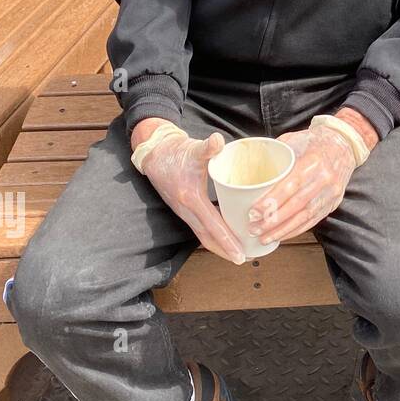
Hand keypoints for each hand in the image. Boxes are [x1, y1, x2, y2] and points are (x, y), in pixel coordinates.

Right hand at [138, 127, 244, 264]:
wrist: (155, 153)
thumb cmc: (176, 152)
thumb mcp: (194, 149)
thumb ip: (208, 147)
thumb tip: (219, 141)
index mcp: (191, 198)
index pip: (212, 225)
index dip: (227, 241)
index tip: (240, 254)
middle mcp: (186, 210)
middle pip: (207, 237)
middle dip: (225, 250)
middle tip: (244, 259)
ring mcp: (184, 211)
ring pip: (202, 235)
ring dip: (219, 246)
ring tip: (238, 253)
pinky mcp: (184, 209)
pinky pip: (200, 228)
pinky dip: (213, 235)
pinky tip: (226, 235)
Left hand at [249, 123, 356, 244]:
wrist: (345, 143)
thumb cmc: (315, 141)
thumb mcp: (293, 140)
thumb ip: (274, 155)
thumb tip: (250, 170)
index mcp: (313, 160)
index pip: (291, 185)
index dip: (272, 201)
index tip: (254, 212)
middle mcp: (325, 178)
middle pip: (297, 205)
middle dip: (273, 220)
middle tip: (253, 228)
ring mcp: (332, 192)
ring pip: (306, 216)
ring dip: (284, 230)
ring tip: (264, 238)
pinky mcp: (334, 202)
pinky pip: (314, 220)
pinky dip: (297, 230)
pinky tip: (283, 235)